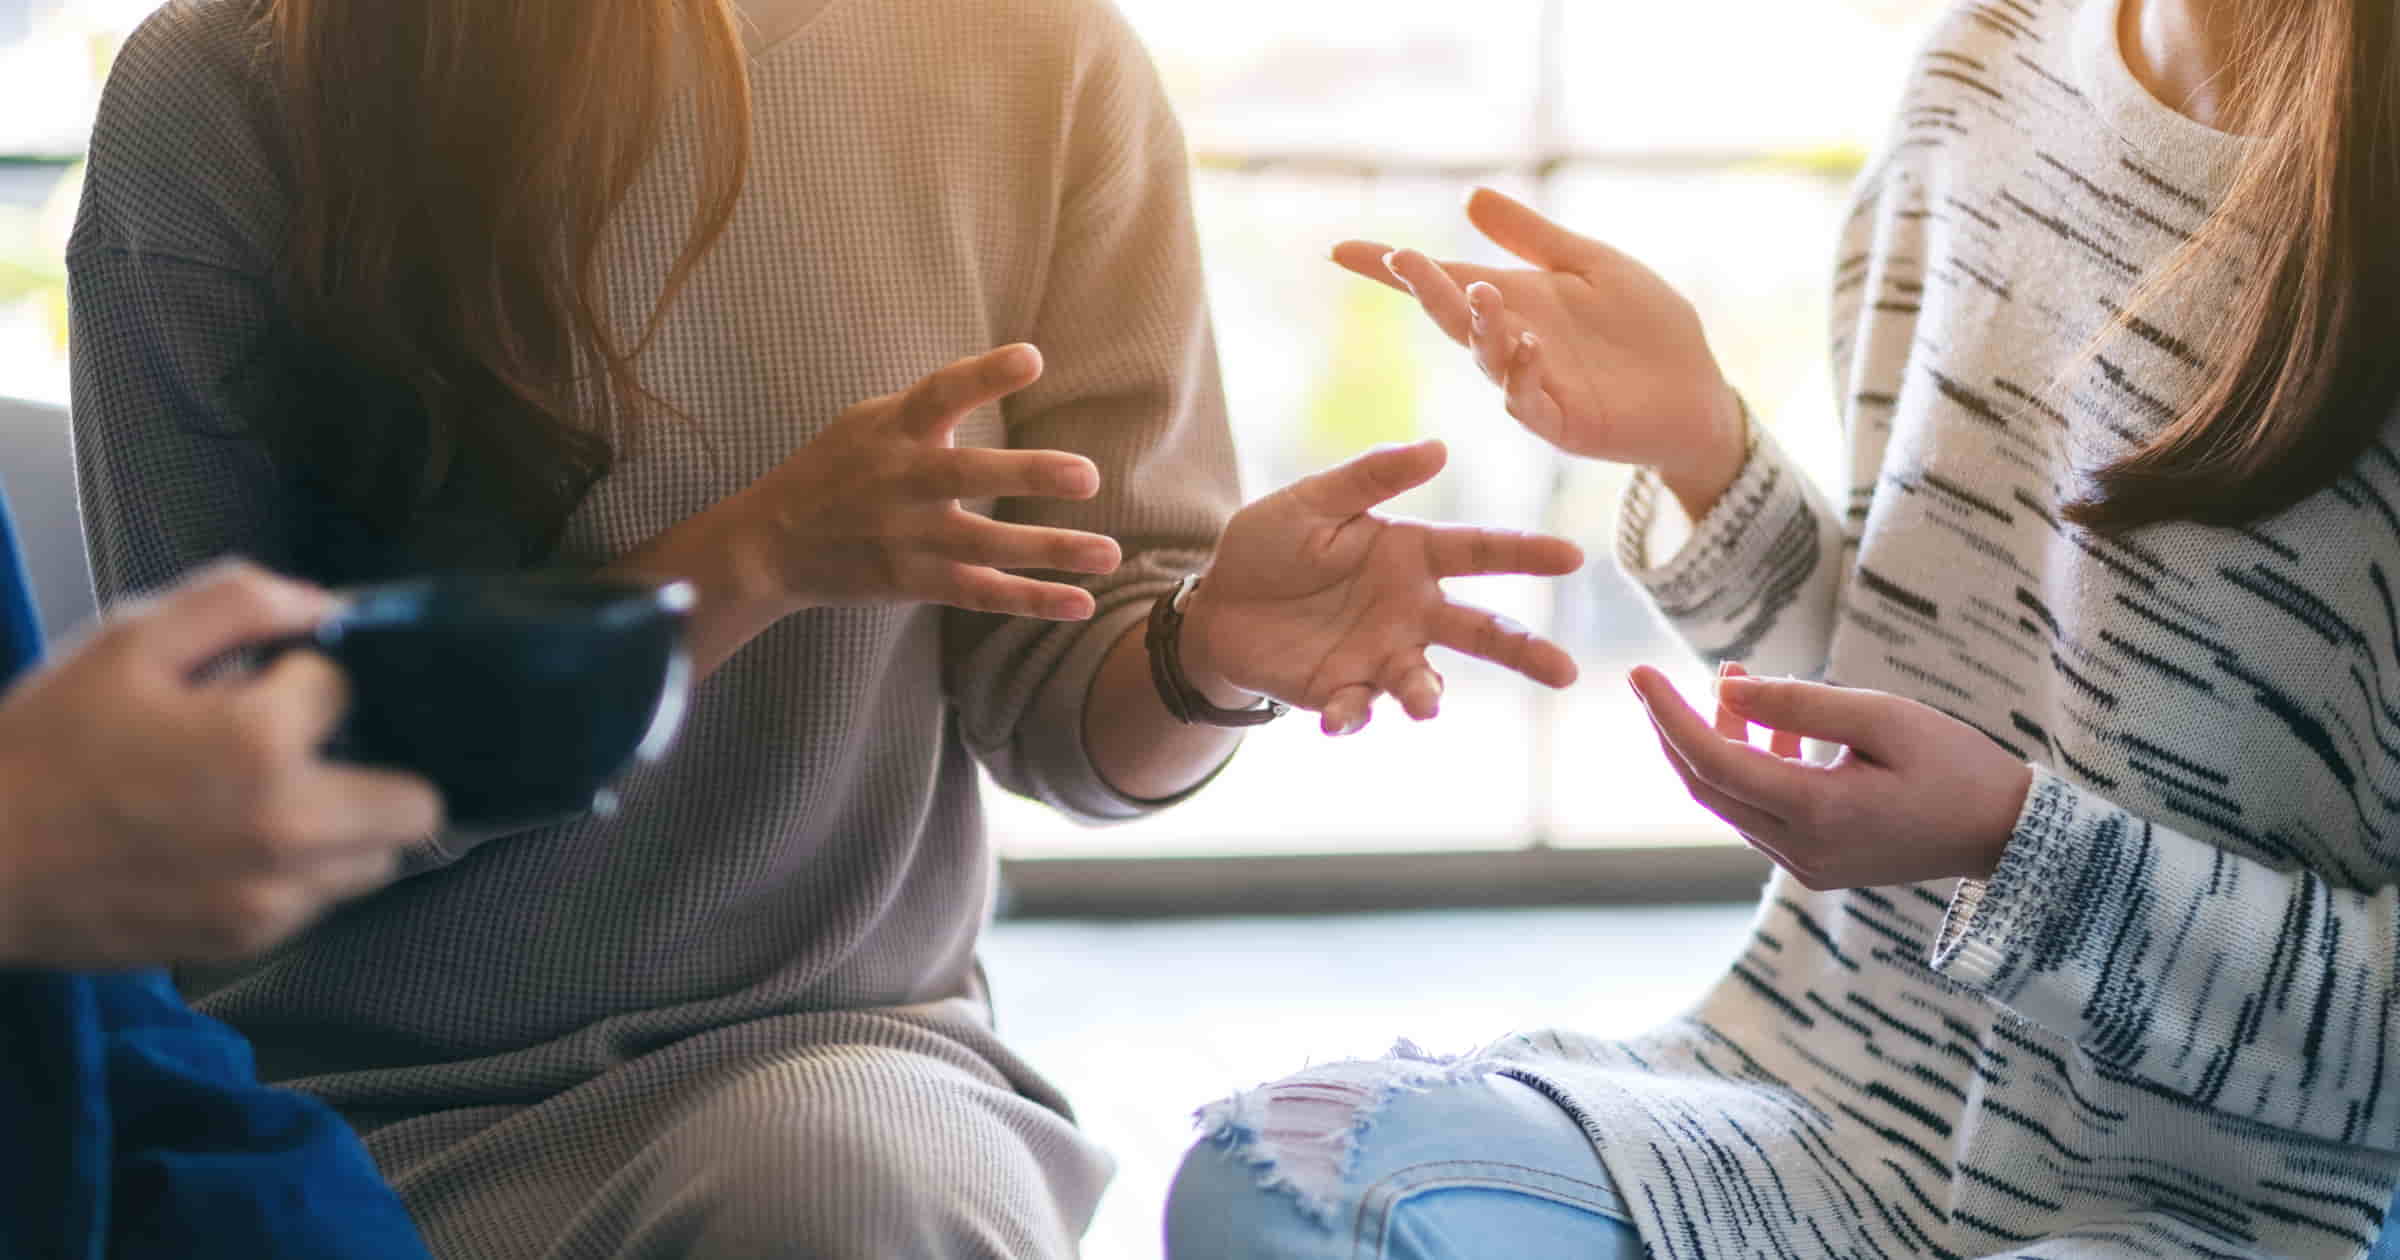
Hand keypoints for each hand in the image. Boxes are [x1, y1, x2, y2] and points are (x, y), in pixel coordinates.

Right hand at [0, 563, 443, 967]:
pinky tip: (237, 844)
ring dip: (349, 826)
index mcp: (261, 743)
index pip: (348, 689)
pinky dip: (303, 872)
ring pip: (379, 861)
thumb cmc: (42, 750)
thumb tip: (323, 605)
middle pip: (415, 802)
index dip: (305, 680)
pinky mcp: (247, 939)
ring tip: (272, 800)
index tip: (259, 687)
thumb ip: (239, 602)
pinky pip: (323, 902)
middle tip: (309, 752)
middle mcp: (287, 828)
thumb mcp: (127, 641)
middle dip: (376, 766)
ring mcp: (273, 895)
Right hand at [706, 344, 1123, 621]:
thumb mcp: (869, 421)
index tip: (1031, 358)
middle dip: (1026, 474)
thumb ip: (929, 407)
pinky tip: (1081, 602)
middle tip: (1087, 475)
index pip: (939, 395)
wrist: (772, 544)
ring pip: (985, 545)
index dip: (984, 376)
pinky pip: (981, 593)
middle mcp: (900, 482)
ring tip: (1110, 554)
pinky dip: (1031, 600)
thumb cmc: (836, 470)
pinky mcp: (913, 581)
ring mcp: (906, 537)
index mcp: (892, 430)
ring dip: (1050, 550)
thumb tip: (1000, 374)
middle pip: (966, 475)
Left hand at [1181, 440, 1584, 734]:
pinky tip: (1337, 718)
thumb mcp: (1313, 501)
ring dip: (1427, 695)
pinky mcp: (1344, 691)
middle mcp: (1411, 610)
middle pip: (1482, 631)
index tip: (1572, 556)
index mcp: (1412, 555)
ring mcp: (1381, 655)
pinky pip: (1359, 708)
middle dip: (1526, 651)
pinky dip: (1353, 716)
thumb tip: (1438, 448)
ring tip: (1426, 706)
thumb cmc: (1271, 543)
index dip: (1526, 553)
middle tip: (1566, 672)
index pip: (1480, 551)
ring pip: (1424, 681)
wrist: (1216, 604)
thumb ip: (1371, 477)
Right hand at [1333, 188, 1747, 518]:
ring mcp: (1533, 386)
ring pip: (1486, 358)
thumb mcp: (1591, 265)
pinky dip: (1522, 375)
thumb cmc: (1645, 326)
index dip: (1393, 270)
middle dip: (1425, 289)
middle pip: (1453, 316)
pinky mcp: (1563, 423)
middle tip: (1401, 258)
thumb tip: (1471, 198)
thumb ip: (1533, 238)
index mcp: (1514, 302)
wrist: (1697, 390)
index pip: (1443, 282)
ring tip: (1480, 292)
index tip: (1342, 250)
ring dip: (1478, 327)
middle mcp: (1511, 343)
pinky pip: (1530, 402)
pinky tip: (1527, 345)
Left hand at [1630, 663, 2033, 890]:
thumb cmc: (1957, 765)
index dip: (1668, 715)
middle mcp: (1799, 849)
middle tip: (1662, 678)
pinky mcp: (1815, 863)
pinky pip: (1759, 812)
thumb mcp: (1883, 717)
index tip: (1638, 673)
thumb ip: (1801, 704)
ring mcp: (1805, 863)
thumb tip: (1726, 687)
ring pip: (1731, 798)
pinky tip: (1771, 727)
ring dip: (1720, 741)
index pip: (1713, 761)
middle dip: (1678, 728)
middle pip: (1706, 785)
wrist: (2007, 834)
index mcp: (1816, 813)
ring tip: (1735, 681)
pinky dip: (1750, 766)